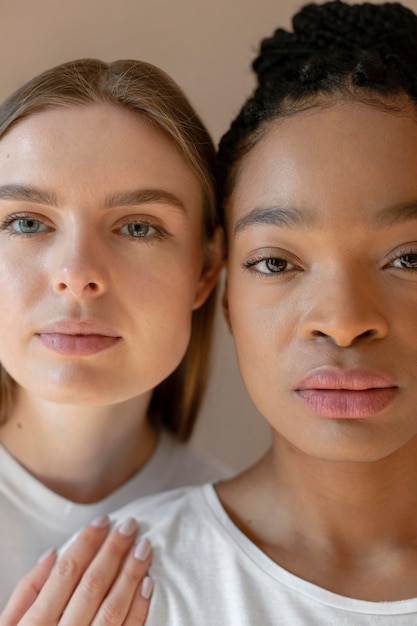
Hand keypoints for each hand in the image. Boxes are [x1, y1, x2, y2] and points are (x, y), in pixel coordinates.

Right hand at [0, 515, 152, 624]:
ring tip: (144, 547)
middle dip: (113, 550)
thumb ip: (25, 592)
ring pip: (113, 607)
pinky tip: (148, 584)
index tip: (102, 522)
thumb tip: (52, 554)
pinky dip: (139, 608)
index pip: (66, 573)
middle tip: (130, 525)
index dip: (86, 543)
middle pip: (92, 585)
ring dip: (131, 574)